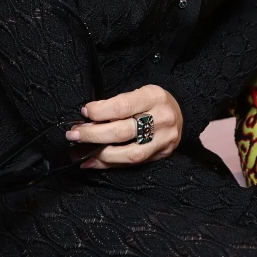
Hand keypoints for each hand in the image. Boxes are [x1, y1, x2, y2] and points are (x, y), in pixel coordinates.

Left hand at [66, 84, 182, 168]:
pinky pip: (133, 163)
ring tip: (81, 152)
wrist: (182, 111)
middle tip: (74, 134)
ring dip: (101, 154)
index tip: (85, 112)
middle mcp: (162, 118)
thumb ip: (118, 104)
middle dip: (94, 135)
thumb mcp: (140, 92)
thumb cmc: (154, 101)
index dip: (100, 111)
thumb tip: (87, 117)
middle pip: (123, 131)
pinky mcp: (162, 154)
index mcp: (154, 96)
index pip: (123, 106)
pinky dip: (110, 164)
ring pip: (129, 153)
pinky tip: (93, 162)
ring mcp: (163, 139)